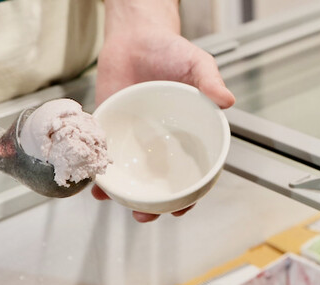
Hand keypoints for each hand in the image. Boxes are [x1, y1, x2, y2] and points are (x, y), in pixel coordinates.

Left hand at [92, 0, 234, 221]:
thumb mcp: (197, 63)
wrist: (137, 34)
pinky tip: (93, 181)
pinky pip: (104, 154)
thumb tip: (226, 100)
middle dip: (152, 206)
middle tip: (144, 215)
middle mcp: (161, 144)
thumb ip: (210, 81)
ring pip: (130, 175)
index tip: (182, 210)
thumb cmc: (171, 50)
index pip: (192, 174)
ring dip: (122, 194)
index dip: (189, 196)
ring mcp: (135, 139)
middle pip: (159, 184)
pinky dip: (98, 170)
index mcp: (188, 136)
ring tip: (114, 201)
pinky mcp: (110, 129)